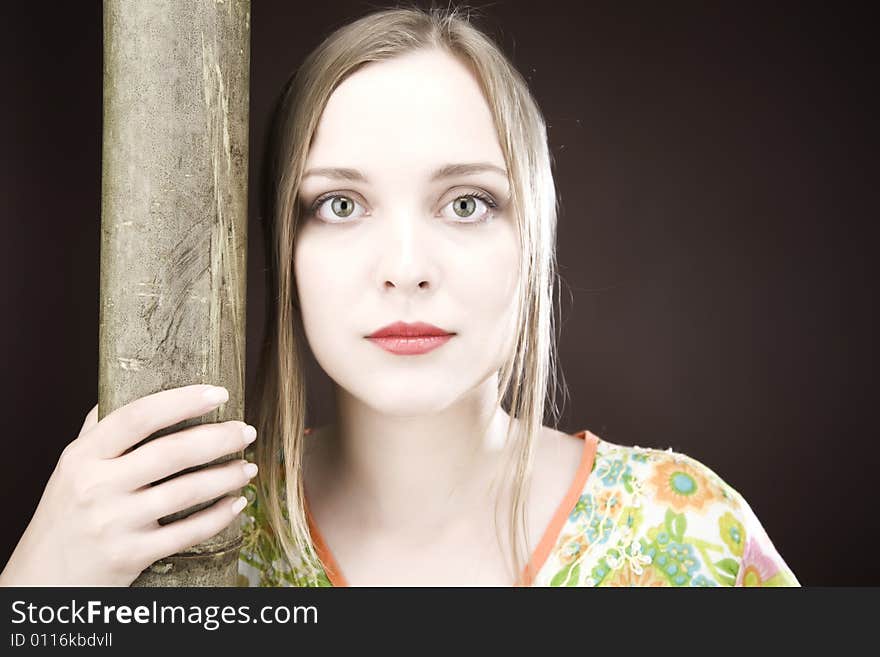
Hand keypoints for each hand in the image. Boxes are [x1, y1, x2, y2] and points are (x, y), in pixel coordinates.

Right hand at [0, 384, 257, 585]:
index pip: (138, 417)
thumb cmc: (66, 515)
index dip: (183, 401)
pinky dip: (218, 516)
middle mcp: (97, 487)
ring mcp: (114, 523)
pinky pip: (187, 533)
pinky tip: (237, 504)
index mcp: (84, 457)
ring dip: (227, 477)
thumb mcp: (71, 468)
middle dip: (219, 439)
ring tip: (248, 467)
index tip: (220, 393)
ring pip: (185, 492)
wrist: (42, 579)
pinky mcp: (131, 556)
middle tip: (247, 431)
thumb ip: (99, 430)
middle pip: (171, 453)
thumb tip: (127, 385)